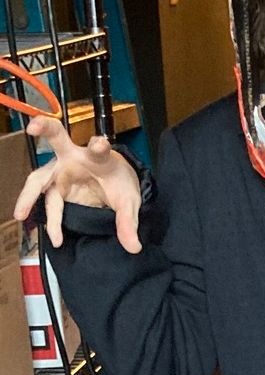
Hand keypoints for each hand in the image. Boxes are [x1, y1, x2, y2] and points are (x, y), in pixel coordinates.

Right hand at [13, 115, 142, 252]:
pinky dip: (50, 221)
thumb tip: (134, 248)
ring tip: (20, 214)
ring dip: (28, 195)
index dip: (98, 145)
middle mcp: (75, 158)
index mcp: (98, 155)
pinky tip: (55, 238)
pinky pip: (47, 204)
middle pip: (56, 140)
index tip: (100, 143)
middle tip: (34, 127)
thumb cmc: (119, 183)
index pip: (98, 147)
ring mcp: (61, 171)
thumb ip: (129, 221)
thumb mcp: (129, 201)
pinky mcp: (55, 187)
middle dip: (45, 129)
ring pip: (40, 177)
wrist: (112, 184)